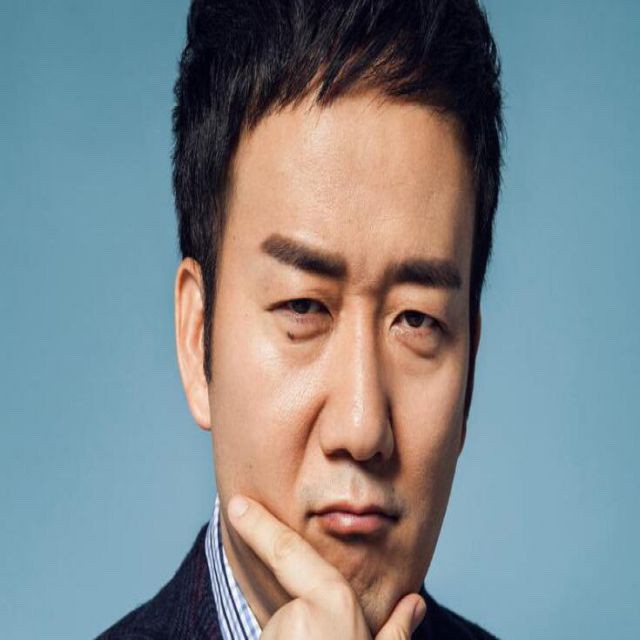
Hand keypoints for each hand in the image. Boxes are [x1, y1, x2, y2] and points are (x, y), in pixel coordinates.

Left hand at [227, 494, 425, 638]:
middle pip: (290, 611)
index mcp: (332, 607)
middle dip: (303, 633)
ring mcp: (274, 637)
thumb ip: (397, 635)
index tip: (237, 504)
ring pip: (278, 638)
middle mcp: (296, 618)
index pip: (290, 554)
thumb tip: (416, 603)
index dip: (261, 526)